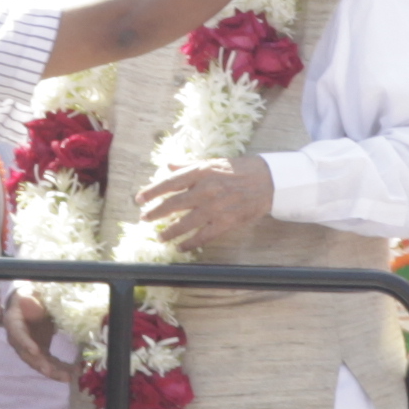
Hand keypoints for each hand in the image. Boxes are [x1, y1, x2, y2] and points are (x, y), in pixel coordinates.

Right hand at [2, 289, 91, 382]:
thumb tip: (30, 300)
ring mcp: (31, 348)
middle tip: (53, 372)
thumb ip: (28, 299)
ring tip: (69, 376)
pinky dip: (61, 368)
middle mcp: (19, 341)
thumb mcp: (27, 295)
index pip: (18, 335)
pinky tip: (74, 372)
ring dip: (54, 371)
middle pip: (29, 356)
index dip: (26, 344)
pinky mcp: (41, 352)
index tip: (35, 351)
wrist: (28, 304)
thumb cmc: (27, 298)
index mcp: (13, 323)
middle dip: (42, 365)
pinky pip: (50, 362)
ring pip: (41, 363)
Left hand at [142, 156, 274, 253]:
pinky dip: (190, 243)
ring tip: (160, 236)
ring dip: (170, 231)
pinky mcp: (226, 222)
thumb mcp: (213, 162)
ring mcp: (216, 208)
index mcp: (202, 172)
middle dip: (156, 213)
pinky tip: (181, 247)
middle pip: (174, 204)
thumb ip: (189, 165)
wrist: (269, 181)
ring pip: (186, 223)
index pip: (170, 183)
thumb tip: (168, 166)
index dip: (153, 191)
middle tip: (144, 219)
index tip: (139, 199)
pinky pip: (203, 236)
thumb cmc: (240, 169)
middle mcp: (206, 189)